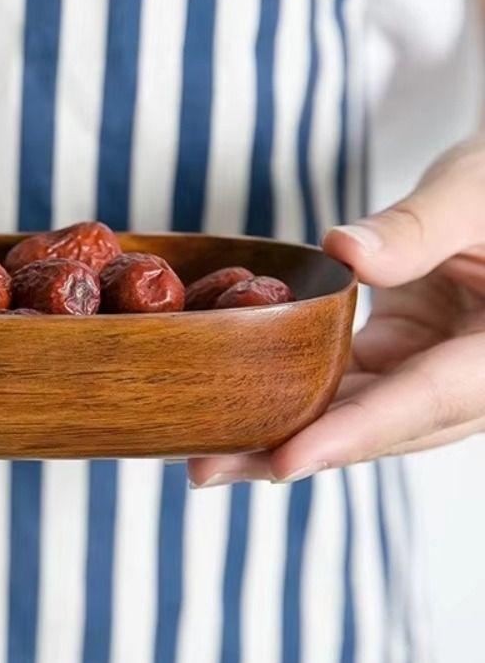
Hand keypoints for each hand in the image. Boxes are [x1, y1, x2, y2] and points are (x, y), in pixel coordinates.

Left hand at [188, 134, 484, 487]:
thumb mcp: (470, 195)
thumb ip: (418, 227)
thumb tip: (344, 251)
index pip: (426, 400)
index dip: (353, 432)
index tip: (285, 459)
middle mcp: (469, 381)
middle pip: (378, 427)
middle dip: (293, 450)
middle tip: (210, 467)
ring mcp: (429, 373)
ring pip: (353, 415)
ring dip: (280, 434)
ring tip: (205, 455)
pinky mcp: (397, 359)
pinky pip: (342, 385)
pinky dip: (290, 397)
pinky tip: (232, 409)